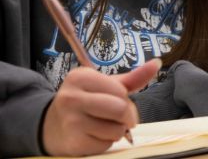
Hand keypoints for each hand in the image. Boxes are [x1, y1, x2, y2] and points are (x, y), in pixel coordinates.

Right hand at [42, 59, 160, 155]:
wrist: (51, 125)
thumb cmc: (84, 101)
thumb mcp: (104, 84)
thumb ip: (132, 77)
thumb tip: (157, 63)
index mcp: (80, 77)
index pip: (120, 90)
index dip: (126, 99)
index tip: (121, 101)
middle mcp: (71, 98)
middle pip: (120, 110)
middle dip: (127, 117)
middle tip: (122, 118)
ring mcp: (71, 122)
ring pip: (115, 130)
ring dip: (117, 131)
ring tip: (104, 125)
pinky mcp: (73, 143)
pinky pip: (105, 145)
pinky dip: (106, 142)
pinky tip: (94, 136)